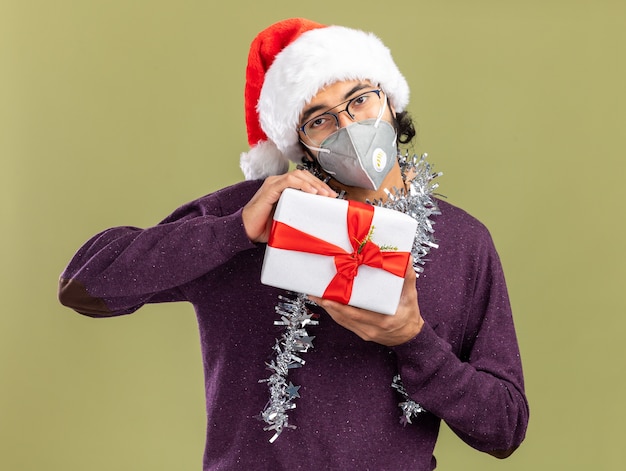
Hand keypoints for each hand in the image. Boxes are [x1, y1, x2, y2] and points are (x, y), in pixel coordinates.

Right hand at [242, 169, 336, 242]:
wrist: (245, 231)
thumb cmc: (264, 227)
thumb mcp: (287, 218)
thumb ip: (299, 212)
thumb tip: (317, 216)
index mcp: (282, 187)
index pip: (304, 179)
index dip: (319, 185)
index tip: (331, 196)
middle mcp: (277, 182)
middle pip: (304, 175)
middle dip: (320, 184)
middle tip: (331, 195)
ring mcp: (273, 184)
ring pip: (298, 175)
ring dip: (314, 183)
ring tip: (324, 194)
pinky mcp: (269, 189)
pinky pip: (288, 181)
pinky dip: (302, 184)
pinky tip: (312, 192)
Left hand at [309, 265, 423, 346]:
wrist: (410, 336)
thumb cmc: (409, 315)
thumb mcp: (410, 296)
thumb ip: (407, 278)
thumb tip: (407, 258)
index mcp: (383, 320)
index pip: (358, 314)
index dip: (341, 306)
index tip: (329, 296)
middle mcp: (371, 329)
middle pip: (344, 317)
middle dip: (328, 304)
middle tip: (314, 292)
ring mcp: (365, 332)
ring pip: (341, 320)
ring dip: (327, 308)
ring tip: (315, 295)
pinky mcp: (361, 333)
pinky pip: (344, 323)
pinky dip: (334, 312)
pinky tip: (326, 303)